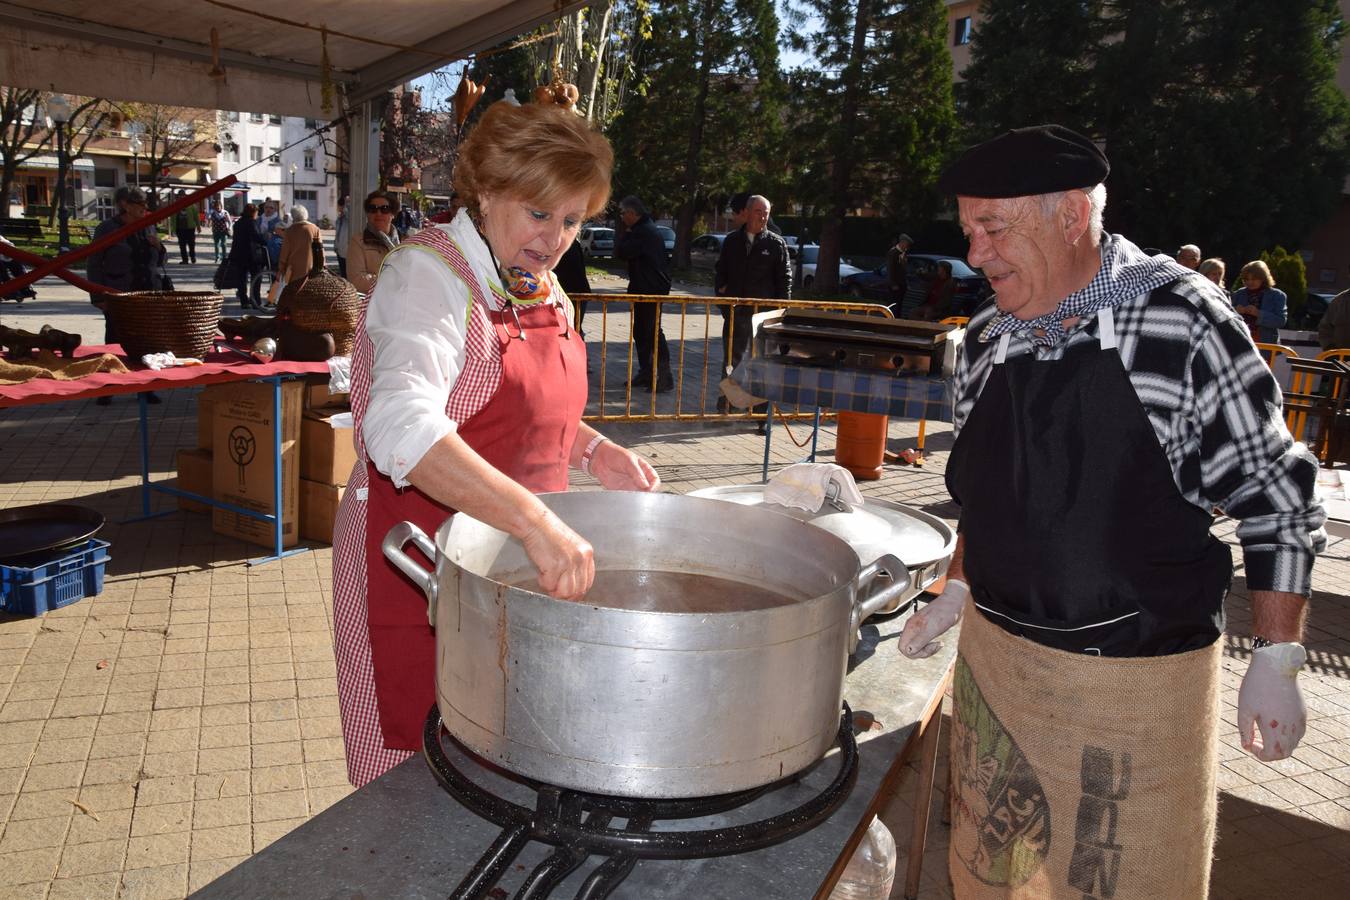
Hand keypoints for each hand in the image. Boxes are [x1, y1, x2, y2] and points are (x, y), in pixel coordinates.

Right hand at [518, 508, 594, 600]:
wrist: (535, 522)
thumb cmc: (548, 534)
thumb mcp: (570, 547)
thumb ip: (576, 564)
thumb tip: (573, 587)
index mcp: (587, 553)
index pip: (588, 582)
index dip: (576, 592)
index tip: (567, 593)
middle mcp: (581, 558)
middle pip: (578, 590)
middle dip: (564, 594)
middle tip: (553, 588)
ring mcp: (569, 562)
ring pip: (565, 592)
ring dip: (553, 589)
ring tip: (546, 579)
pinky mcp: (555, 566)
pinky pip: (550, 586)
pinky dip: (543, 583)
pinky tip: (540, 572)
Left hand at [591, 441, 660, 491]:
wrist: (599, 457)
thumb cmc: (615, 454)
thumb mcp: (629, 461)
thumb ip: (637, 473)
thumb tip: (645, 485)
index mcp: (644, 470)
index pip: (655, 480)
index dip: (654, 485)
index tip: (649, 489)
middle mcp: (639, 479)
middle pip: (647, 490)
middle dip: (646, 494)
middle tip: (641, 495)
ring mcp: (630, 485)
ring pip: (638, 496)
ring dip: (636, 498)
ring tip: (632, 496)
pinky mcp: (621, 491)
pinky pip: (627, 498)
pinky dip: (627, 499)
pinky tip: (625, 497)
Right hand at [898, 580, 968, 658]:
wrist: (953, 602)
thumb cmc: (945, 612)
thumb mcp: (933, 629)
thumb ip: (919, 640)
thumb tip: (908, 650)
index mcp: (911, 627)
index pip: (902, 647)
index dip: (913, 652)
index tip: (926, 649)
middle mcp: (912, 627)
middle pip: (908, 648)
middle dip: (921, 652)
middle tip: (934, 647)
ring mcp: (918, 627)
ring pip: (915, 646)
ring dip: (926, 649)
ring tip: (938, 644)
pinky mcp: (925, 628)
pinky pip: (922, 642)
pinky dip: (929, 645)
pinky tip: (938, 642)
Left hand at [1238, 642, 1307, 761]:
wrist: (1276, 666)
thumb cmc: (1256, 686)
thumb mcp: (1245, 709)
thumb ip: (1245, 731)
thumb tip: (1246, 746)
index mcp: (1276, 730)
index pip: (1272, 755)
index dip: (1260, 754)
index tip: (1250, 744)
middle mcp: (1291, 729)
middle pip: (1285, 753)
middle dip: (1270, 752)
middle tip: (1256, 742)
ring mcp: (1300, 721)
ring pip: (1293, 744)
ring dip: (1279, 745)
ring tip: (1264, 733)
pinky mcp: (1303, 714)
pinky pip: (1298, 733)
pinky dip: (1287, 736)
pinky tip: (1275, 725)